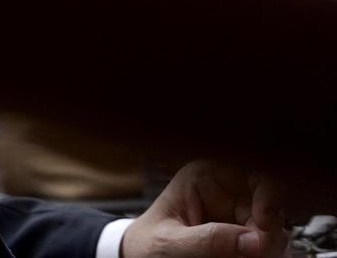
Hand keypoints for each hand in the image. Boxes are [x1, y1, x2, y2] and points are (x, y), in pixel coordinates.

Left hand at [122, 161, 288, 257]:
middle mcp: (227, 193)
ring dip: (270, 247)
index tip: (264, 224)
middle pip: (270, 206)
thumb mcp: (171, 242)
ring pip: (274, 230)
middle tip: (260, 253)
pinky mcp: (243, 241)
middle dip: (269, 232)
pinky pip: (266, 247)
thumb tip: (254, 241)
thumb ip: (209, 239)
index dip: (268, 193)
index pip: (252, 172)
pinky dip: (265, 255)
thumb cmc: (146, 245)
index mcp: (205, 177)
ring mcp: (238, 218)